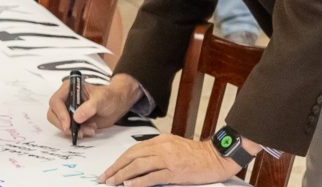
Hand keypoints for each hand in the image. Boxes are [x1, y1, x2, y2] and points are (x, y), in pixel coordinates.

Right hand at [47, 73, 140, 139]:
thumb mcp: (101, 99)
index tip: (68, 124)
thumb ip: (90, 107)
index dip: (60, 114)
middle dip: (65, 125)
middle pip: (53, 114)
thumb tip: (76, 117)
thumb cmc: (109, 97)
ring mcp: (68, 110)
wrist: (116, 105)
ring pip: (61, 124)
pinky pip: (69, 129)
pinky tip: (90, 129)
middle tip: (77, 132)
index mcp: (69, 88)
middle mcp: (66, 99)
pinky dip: (78, 132)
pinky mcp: (73, 120)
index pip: (56, 101)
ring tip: (89, 130)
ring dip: (73, 130)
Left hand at [98, 135, 241, 186]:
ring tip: (112, 182)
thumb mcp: (174, 146)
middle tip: (105, 177)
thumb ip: (157, 151)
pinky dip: (139, 181)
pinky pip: (153, 176)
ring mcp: (168, 159)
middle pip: (132, 156)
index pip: (133, 149)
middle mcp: (161, 147)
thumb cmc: (197, 155)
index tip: (110, 169)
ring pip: (139, 165)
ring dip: (122, 174)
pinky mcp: (175, 171)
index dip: (119, 160)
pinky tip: (129, 185)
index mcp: (160, 140)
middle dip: (116, 167)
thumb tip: (139, 162)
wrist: (216, 157)